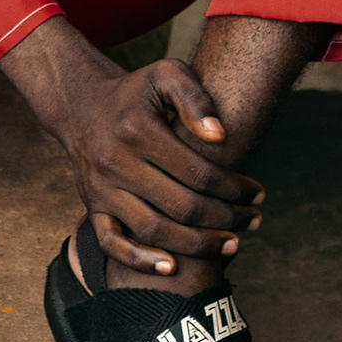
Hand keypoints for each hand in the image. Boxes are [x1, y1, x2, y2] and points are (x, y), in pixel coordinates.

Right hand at [0, 18, 262, 274]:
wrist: (84, 105)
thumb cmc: (137, 91)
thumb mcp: (167, 74)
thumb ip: (195, 98)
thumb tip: (220, 135)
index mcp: (137, 130)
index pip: (198, 173)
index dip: (235, 188)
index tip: (257, 193)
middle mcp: (115, 162)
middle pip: (181, 206)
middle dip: (226, 219)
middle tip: (253, 220)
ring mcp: (101, 188)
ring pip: (153, 230)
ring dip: (197, 244)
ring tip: (232, 244)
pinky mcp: (92, 206)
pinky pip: (112, 243)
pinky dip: (140, 260)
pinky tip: (172, 268)